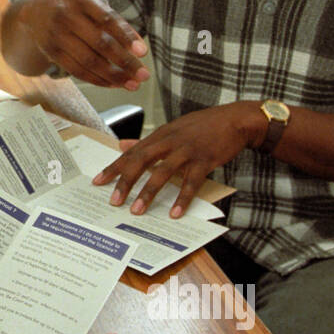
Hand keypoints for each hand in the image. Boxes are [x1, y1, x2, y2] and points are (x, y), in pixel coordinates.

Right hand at [15, 0, 149, 87]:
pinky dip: (97, 80)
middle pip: (99, 44)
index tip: (142, 52)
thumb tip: (136, 46)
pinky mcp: (51, 52)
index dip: (126, 37)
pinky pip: (77, 71)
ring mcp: (56, 35)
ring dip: (113, 76)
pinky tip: (113, 83)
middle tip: (143, 74)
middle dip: (125, 62)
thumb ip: (113, 19)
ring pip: (88, 62)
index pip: (107, 19)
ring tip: (132, 84)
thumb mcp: (91, 0)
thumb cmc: (72, 4)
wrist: (34, 9)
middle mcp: (65, 16)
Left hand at [93, 102, 260, 217]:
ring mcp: (187, 150)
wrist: (235, 119)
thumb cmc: (203, 126)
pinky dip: (182, 198)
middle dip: (125, 181)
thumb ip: (147, 140)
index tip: (98, 181)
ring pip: (163, 172)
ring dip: (148, 192)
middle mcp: (170, 141)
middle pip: (141, 160)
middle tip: (114, 201)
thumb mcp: (172, 128)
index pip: (132, 152)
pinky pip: (191, 182)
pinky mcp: (205, 159)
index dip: (114, 167)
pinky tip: (175, 213)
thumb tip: (121, 145)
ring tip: (137, 211)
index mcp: (160, 135)